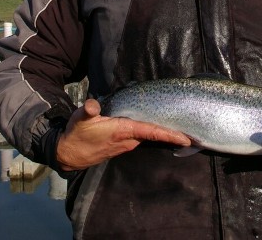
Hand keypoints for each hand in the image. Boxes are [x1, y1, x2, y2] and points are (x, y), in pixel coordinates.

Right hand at [55, 98, 191, 170]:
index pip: (151, 132)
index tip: (186, 138)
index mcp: (123, 131)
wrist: (68, 155)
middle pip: (155, 135)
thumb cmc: (77, 135)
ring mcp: (126, 144)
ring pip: (148, 136)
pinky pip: (141, 138)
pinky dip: (152, 133)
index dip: (169, 135)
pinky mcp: (122, 145)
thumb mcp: (80, 119)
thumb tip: (93, 105)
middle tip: (193, 132)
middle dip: (173, 134)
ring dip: (163, 133)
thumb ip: (88, 110)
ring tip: (181, 128)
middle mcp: (128, 140)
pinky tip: (158, 128)